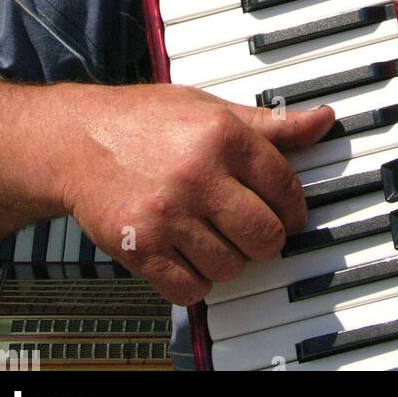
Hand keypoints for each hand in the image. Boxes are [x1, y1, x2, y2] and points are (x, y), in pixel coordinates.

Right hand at [53, 82, 333, 305]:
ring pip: (232, 265)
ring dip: (232, 260)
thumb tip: (322, 122)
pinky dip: (198, 281)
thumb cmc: (145, 120)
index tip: (289, 213)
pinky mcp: (140, 247)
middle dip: (268, 238)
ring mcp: (168, 214)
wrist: (74, 141)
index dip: (295, 207)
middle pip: (266, 234)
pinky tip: (190, 256)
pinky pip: (191, 288)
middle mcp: (198, 174)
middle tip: (256, 230)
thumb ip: (270, 124)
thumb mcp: (211, 108)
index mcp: (223, 135)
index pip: (285, 187)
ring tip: (218, 238)